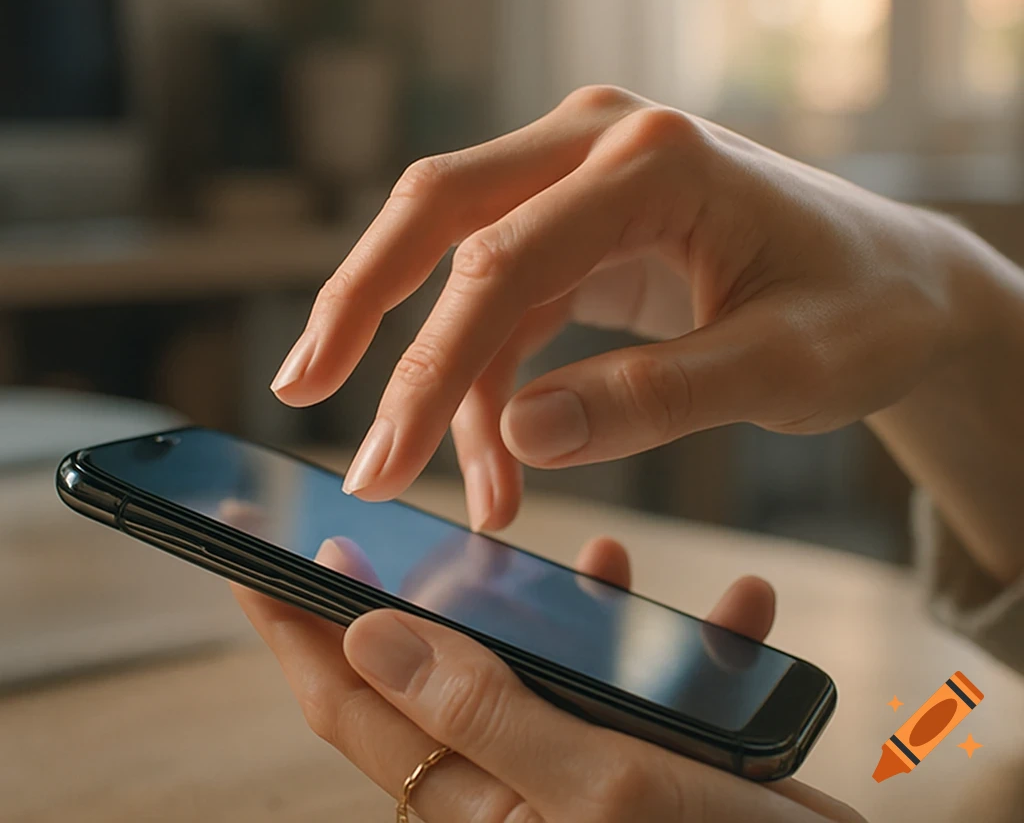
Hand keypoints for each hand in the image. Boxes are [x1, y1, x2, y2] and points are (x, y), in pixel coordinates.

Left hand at [232, 539, 863, 821]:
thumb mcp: (607, 790)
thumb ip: (488, 714)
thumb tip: (371, 635)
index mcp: (488, 807)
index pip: (358, 708)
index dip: (298, 628)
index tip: (251, 557)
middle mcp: (525, 792)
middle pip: (446, 677)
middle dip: (437, 596)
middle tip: (423, 530)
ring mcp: (592, 780)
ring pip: (549, 669)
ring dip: (577, 610)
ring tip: (607, 564)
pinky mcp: (657, 772)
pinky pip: (650, 692)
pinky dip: (685, 650)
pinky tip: (735, 610)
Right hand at [271, 86, 962, 529]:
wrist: (900, 283)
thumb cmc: (862, 310)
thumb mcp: (784, 368)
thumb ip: (657, 398)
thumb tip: (524, 438)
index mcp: (654, 157)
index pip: (503, 255)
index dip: (430, 361)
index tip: (378, 456)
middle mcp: (601, 143)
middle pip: (440, 211)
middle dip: (363, 307)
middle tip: (300, 391)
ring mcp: (585, 177)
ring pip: (462, 266)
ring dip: (446, 380)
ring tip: (463, 497)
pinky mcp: (583, 226)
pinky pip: (505, 298)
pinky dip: (492, 381)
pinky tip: (502, 461)